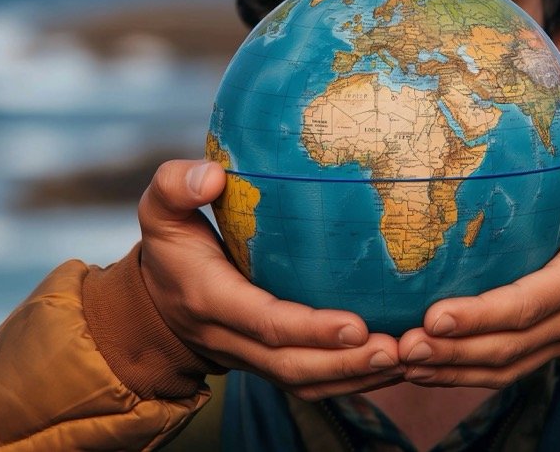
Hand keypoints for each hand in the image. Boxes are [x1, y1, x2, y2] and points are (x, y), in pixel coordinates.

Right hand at [138, 159, 402, 400]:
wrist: (155, 302)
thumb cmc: (170, 245)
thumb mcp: (160, 209)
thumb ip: (176, 186)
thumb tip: (211, 175)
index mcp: (210, 299)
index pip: (265, 322)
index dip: (310, 329)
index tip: (356, 325)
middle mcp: (231, 338)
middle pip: (292, 364)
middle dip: (346, 363)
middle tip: (398, 349)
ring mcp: (250, 359)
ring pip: (304, 382)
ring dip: (355, 377)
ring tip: (405, 360)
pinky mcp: (268, 365)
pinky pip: (309, 384)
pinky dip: (350, 382)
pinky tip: (390, 367)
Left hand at [395, 141, 559, 386]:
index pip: (530, 303)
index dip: (484, 314)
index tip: (436, 314)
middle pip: (507, 344)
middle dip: (454, 349)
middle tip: (404, 344)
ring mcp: (555, 344)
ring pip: (499, 366)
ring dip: (449, 368)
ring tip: (403, 358)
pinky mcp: (539, 355)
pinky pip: (498, 375)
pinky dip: (455, 377)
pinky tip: (416, 371)